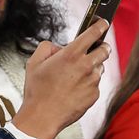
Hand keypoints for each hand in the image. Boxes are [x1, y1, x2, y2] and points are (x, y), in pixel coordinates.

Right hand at [11, 20, 110, 138]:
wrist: (43, 116)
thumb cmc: (37, 90)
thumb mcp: (34, 62)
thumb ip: (47, 47)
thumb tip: (59, 47)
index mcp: (71, 54)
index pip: (93, 34)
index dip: (100, 26)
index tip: (103, 23)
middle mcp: (86, 66)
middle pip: (105, 50)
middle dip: (102, 47)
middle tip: (97, 48)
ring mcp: (93, 81)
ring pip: (99, 68)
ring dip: (92, 67)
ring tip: (75, 75)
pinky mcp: (95, 94)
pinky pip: (95, 84)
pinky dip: (88, 83)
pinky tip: (74, 89)